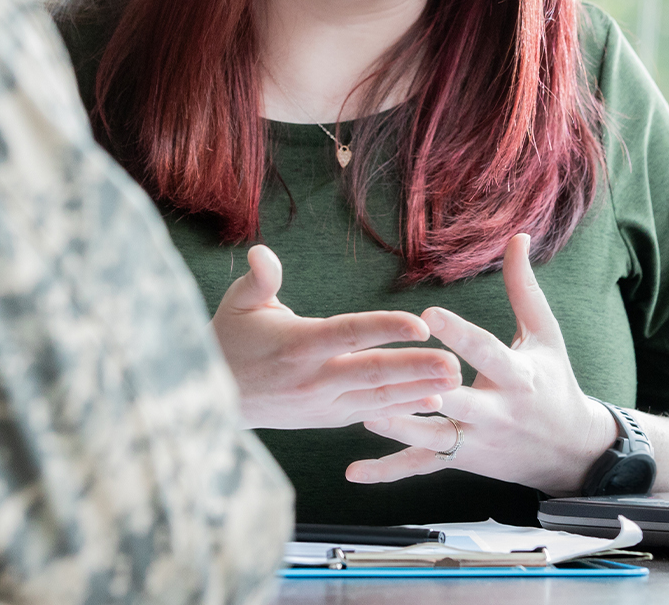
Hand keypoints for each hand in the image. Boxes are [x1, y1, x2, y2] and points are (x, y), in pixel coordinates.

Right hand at [213, 245, 461, 429]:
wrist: (212, 400)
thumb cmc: (230, 340)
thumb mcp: (238, 303)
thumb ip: (259, 278)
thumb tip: (261, 251)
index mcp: (297, 344)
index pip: (349, 334)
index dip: (386, 329)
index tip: (420, 323)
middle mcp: (313, 378)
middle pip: (372, 372)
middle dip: (416, 367)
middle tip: (454, 361)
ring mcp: (323, 403)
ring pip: (378, 397)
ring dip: (419, 389)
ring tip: (456, 380)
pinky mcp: (328, 418)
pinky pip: (372, 412)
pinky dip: (403, 408)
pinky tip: (434, 402)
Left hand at [348, 233, 615, 494]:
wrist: (568, 453)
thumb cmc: (553, 382)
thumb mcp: (545, 335)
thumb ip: (524, 288)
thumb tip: (517, 236)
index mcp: (519, 378)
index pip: (487, 354)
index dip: (460, 335)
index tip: (430, 313)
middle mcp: (497, 414)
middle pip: (459, 403)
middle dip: (429, 390)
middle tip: (393, 372)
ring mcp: (476, 442)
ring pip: (433, 438)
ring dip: (399, 428)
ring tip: (362, 413)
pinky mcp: (460, 462)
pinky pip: (420, 467)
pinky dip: (388, 471)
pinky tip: (353, 471)